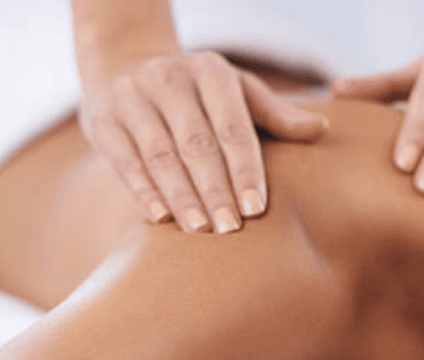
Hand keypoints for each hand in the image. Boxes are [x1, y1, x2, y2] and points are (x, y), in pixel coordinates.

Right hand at [79, 51, 327, 232]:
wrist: (123, 65)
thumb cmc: (197, 92)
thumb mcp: (236, 91)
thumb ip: (274, 114)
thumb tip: (320, 130)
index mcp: (210, 72)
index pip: (232, 127)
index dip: (245, 169)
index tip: (256, 208)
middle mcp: (169, 79)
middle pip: (196, 144)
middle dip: (215, 189)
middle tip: (231, 228)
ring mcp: (132, 97)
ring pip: (160, 155)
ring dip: (181, 196)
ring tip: (200, 229)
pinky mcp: (103, 119)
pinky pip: (125, 161)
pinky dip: (143, 191)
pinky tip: (160, 218)